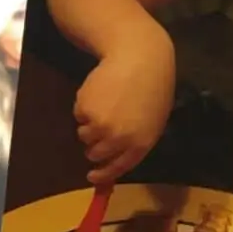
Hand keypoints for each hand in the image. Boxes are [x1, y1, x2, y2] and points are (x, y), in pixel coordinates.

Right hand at [74, 32, 175, 184]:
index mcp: (141, 143)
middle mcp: (119, 139)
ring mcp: (100, 124)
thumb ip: (137, 138)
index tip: (92, 176)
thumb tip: (118, 154)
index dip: (103, 175)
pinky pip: (78, 114)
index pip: (117, 168)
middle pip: (95, 153)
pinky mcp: (85, 108)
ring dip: (89, 124)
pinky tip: (100, 90)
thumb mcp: (153, 117)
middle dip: (94, 146)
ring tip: (104, 103)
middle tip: (99, 130)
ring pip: (84, 135)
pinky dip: (84, 106)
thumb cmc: (153, 84)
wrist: (140, 56)